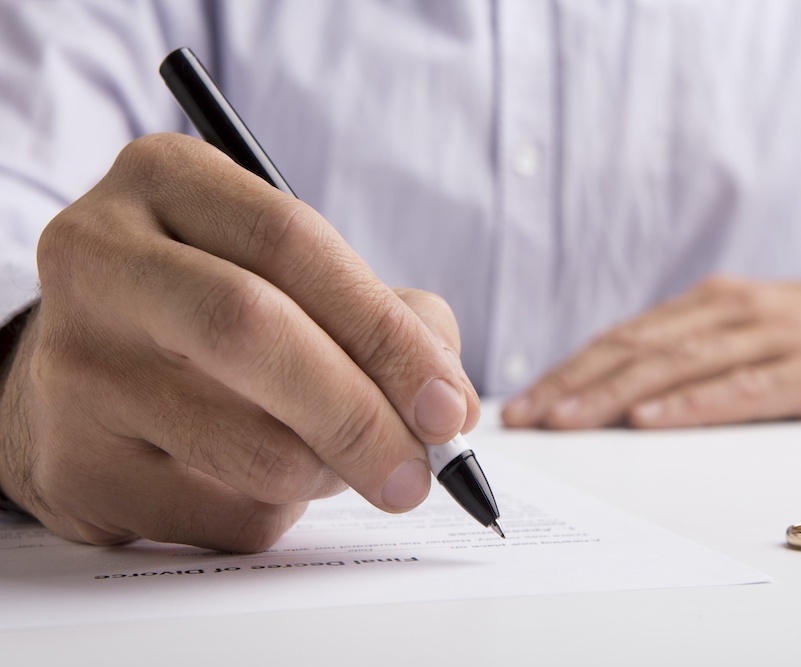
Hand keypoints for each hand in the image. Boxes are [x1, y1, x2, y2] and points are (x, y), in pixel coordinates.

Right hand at [0, 133, 478, 551]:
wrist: (92, 370)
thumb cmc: (216, 309)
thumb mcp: (290, 271)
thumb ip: (384, 313)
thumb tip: (449, 401)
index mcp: (165, 180)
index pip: (292, 243)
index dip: (385, 332)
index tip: (449, 406)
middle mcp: (100, 258)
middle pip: (250, 330)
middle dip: (361, 414)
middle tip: (422, 472)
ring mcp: (76, 365)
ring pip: (249, 444)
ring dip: (330, 471)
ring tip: (343, 461)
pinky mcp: (76, 465)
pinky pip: (224, 513)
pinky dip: (281, 512)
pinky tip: (266, 481)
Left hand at [502, 274, 800, 428]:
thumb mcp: (748, 332)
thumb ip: (693, 355)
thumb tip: (619, 400)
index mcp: (707, 304)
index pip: (622, 339)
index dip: (568, 371)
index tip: (525, 404)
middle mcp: (729, 312)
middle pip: (635, 350)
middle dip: (573, 385)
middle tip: (527, 417)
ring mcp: (770, 336)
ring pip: (676, 366)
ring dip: (613, 395)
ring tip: (567, 420)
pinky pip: (740, 388)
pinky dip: (690, 405)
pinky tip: (650, 422)